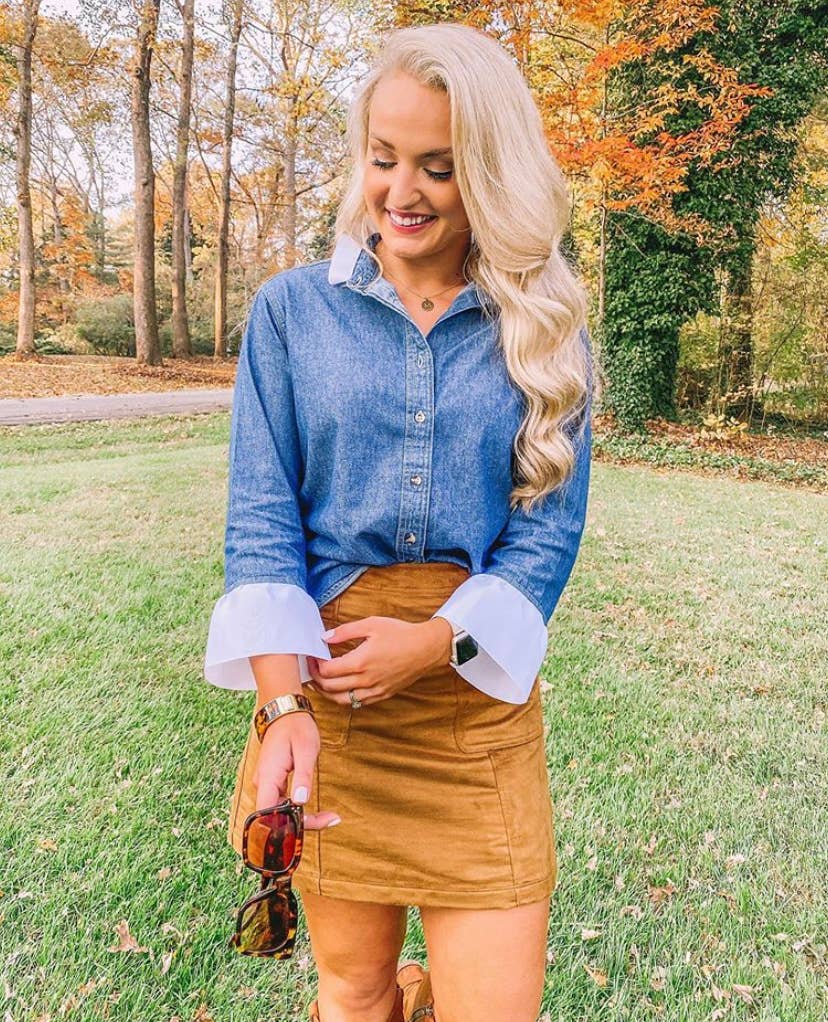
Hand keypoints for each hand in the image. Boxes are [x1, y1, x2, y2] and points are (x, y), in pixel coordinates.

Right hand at [251, 711, 340, 828]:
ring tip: (330, 817)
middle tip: (332, 819)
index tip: (313, 824)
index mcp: (268, 778)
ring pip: (280, 812)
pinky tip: (318, 811)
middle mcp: (263, 784)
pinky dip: (299, 809)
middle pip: (276, 817)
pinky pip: (283, 803)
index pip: (267, 815)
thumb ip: (303, 776)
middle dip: (302, 824)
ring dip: (302, 818)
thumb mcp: (305, 749)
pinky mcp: (273, 783)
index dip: (285, 828)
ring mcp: (267, 784)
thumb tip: (301, 802)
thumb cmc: (296, 728)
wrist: (285, 711)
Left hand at [306, 615, 453, 705]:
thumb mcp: (371, 624)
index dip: (315, 665)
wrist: (427, 648)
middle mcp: (366, 680)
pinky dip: (344, 698)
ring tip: (320, 683)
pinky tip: (341, 689)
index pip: (327, 671)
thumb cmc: (400, 633)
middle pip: (330, 687)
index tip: (311, 657)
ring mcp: (375, 690)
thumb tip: (325, 637)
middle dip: (316, 679)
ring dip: (327, 693)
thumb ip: (345, 631)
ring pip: (342, 699)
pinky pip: (357, 702)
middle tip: (312, 669)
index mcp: (361, 661)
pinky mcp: (383, 694)